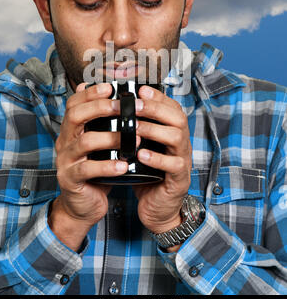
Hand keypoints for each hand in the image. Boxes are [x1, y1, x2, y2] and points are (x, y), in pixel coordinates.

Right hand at [48, 82, 128, 250]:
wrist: (82, 204)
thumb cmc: (94, 170)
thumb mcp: (98, 144)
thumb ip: (102, 124)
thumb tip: (113, 98)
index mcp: (71, 130)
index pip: (74, 103)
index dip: (90, 93)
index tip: (110, 87)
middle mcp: (64, 141)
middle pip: (75, 116)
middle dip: (100, 108)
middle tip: (123, 107)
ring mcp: (65, 160)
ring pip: (84, 142)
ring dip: (111, 138)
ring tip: (134, 139)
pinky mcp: (71, 179)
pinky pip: (88, 169)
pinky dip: (107, 166)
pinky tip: (124, 166)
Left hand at [133, 85, 191, 240]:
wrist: (157, 208)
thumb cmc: (148, 174)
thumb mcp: (142, 148)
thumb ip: (135, 129)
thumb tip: (115, 107)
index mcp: (173, 132)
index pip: (171, 107)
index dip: (158, 97)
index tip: (140, 90)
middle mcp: (181, 143)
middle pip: (177, 117)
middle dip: (155, 108)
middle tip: (135, 106)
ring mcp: (182, 160)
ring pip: (177, 138)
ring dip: (155, 130)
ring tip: (135, 128)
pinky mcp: (178, 180)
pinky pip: (173, 165)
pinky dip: (157, 158)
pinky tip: (141, 155)